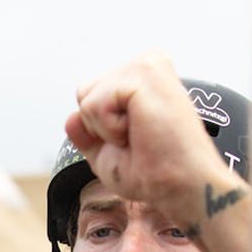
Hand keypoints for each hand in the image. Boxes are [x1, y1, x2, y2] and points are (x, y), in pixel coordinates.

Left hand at [65, 55, 238, 223]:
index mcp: (143, 79)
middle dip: (100, 127)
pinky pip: (95, 104)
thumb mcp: (108, 154)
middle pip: (84, 92)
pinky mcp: (144, 72)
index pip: (92, 95)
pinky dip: (110, 129)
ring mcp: (146, 64)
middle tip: (138, 141)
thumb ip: (87, 132)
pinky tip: (141, 131)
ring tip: (141, 136)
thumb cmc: (156, 173)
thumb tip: (72, 118)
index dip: (101, 129)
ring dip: (106, 129)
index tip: (136, 142)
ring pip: (87, 98)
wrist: (179, 186)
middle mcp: (146, 65)